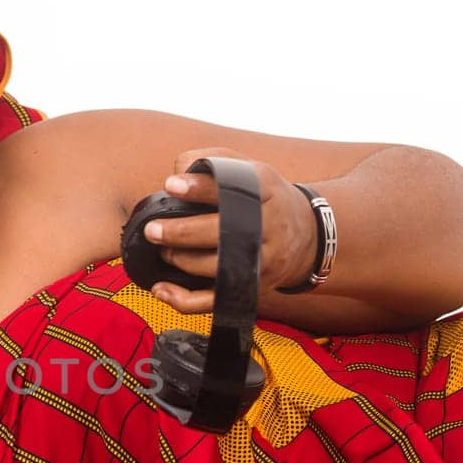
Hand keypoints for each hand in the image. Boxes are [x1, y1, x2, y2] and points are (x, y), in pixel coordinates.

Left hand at [139, 148, 318, 313]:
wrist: (308, 236)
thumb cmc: (266, 199)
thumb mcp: (250, 171)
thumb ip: (214, 162)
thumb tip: (176, 169)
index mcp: (266, 190)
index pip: (233, 187)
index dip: (198, 187)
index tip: (171, 185)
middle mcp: (269, 227)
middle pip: (222, 232)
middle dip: (181, 232)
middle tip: (154, 229)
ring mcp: (262, 261)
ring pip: (215, 267)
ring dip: (181, 260)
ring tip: (162, 249)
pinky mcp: (253, 288)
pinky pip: (215, 301)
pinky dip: (184, 300)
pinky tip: (160, 288)